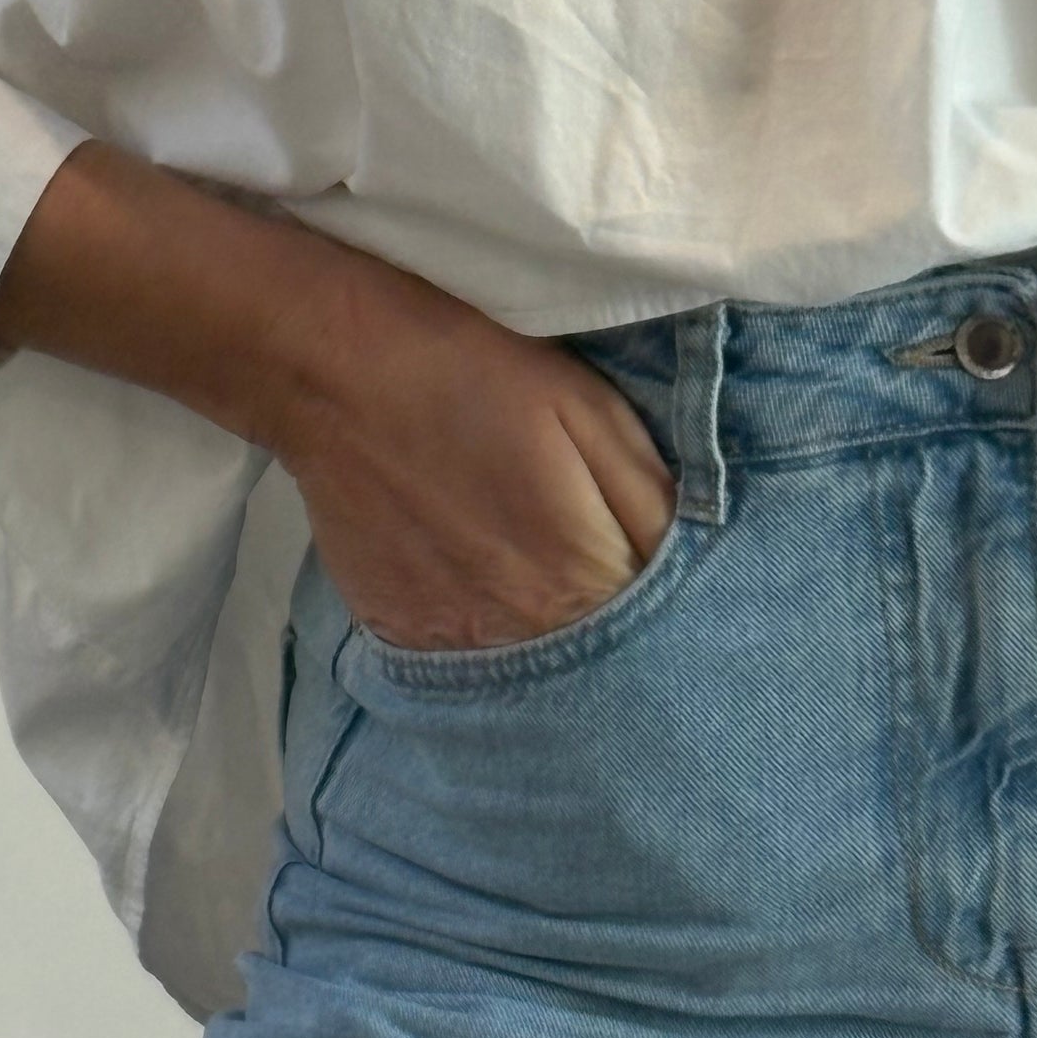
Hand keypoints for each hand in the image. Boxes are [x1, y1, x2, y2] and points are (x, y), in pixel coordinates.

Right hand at [268, 256, 679, 653]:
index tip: (658, 574)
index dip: (672, 607)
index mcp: (578, 577)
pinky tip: (480, 576)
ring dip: (550, 638)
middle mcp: (518, 635)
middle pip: (596, 667)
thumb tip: (699, 561)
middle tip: (604, 572)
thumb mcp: (590, 409)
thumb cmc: (474, 371)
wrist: (336, 366)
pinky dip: (487, 630)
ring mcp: (449, 645)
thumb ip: (655, 499)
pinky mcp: (398, 635)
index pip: (658, 635)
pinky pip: (466, 660)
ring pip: (531, 671)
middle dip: (616, 632)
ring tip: (536, 570)